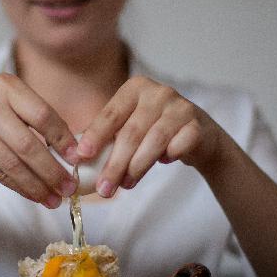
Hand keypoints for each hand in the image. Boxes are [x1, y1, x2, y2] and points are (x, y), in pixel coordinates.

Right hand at [0, 73, 79, 207]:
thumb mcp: (6, 96)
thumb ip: (33, 115)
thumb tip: (71, 150)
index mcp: (6, 87)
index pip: (42, 115)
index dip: (62, 139)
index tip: (77, 158)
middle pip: (28, 145)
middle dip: (52, 170)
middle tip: (70, 186)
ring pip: (13, 165)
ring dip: (37, 185)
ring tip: (55, 198)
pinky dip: (20, 187)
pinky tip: (34, 194)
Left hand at [77, 76, 228, 196]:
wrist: (197, 135)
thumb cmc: (153, 130)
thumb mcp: (130, 125)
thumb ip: (108, 137)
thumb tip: (78, 161)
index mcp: (135, 88)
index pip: (110, 114)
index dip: (95, 135)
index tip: (82, 156)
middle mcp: (158, 92)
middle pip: (131, 132)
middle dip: (115, 164)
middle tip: (104, 189)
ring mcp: (180, 107)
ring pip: (154, 141)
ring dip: (137, 167)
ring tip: (125, 185)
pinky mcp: (198, 125)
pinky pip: (179, 145)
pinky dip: (168, 156)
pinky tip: (163, 163)